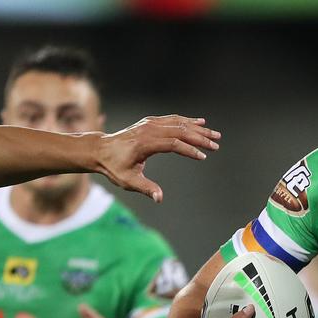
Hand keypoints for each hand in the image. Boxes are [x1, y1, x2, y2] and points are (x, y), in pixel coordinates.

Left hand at [95, 115, 220, 202]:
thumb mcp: (128, 181)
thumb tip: (159, 198)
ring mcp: (149, 124)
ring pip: (178, 123)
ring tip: (214, 134)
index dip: (189, 150)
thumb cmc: (114, 167)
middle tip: (216, 144)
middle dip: (200, 138)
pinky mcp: (150, 122)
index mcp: (144, 143)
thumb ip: (146, 188)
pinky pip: (172, 119)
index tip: (203, 157)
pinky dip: (187, 121)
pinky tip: (200, 123)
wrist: (100, 150)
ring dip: (197, 128)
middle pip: (179, 130)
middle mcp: (148, 129)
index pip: (173, 144)